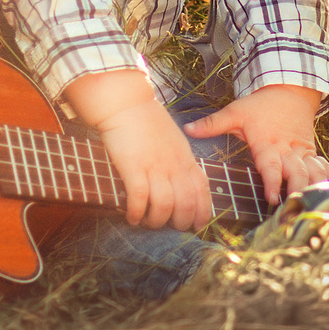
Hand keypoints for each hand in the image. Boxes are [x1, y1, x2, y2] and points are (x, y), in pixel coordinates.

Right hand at [63, 70, 212, 229]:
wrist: (125, 102)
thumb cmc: (147, 121)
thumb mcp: (174, 140)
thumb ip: (181, 161)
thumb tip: (181, 184)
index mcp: (186, 158)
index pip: (202, 190)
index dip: (202, 212)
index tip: (196, 225)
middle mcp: (174, 165)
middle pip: (186, 204)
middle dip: (179, 222)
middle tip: (169, 227)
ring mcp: (154, 166)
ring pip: (164, 206)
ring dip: (156, 221)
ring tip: (148, 222)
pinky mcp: (134, 167)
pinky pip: (139, 199)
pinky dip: (136, 213)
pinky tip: (132, 217)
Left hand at [185, 84, 328, 206]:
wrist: (289, 89)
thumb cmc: (260, 105)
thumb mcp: (235, 111)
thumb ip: (212, 124)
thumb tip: (187, 129)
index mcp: (268, 144)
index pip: (271, 167)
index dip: (272, 183)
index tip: (271, 198)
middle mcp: (287, 150)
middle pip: (296, 173)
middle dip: (297, 191)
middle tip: (296, 209)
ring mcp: (301, 152)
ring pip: (313, 172)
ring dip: (315, 188)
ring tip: (317, 205)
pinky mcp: (310, 153)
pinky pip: (323, 167)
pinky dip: (328, 180)